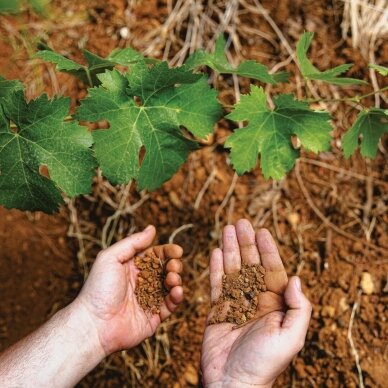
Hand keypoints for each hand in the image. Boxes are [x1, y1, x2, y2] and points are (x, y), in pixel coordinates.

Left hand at [75, 225, 183, 355]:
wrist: (93, 325)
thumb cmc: (98, 289)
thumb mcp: (111, 258)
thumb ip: (132, 242)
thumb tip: (152, 228)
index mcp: (132, 267)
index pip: (155, 255)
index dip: (167, 252)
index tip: (177, 250)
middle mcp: (142, 282)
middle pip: (165, 269)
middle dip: (174, 265)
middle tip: (174, 266)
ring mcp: (148, 299)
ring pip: (170, 286)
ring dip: (176, 279)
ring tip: (173, 279)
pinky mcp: (153, 317)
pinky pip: (170, 306)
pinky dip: (177, 297)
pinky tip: (176, 291)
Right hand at [201, 219, 311, 386]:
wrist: (233, 382)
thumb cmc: (264, 363)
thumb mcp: (291, 336)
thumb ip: (298, 307)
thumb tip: (295, 278)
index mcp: (274, 305)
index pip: (272, 270)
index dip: (267, 249)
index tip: (262, 231)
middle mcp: (255, 300)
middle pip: (250, 264)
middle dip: (246, 242)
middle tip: (240, 222)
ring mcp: (235, 303)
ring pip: (232, 270)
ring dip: (230, 249)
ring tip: (227, 229)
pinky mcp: (217, 310)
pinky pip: (216, 284)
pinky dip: (216, 267)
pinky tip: (217, 252)